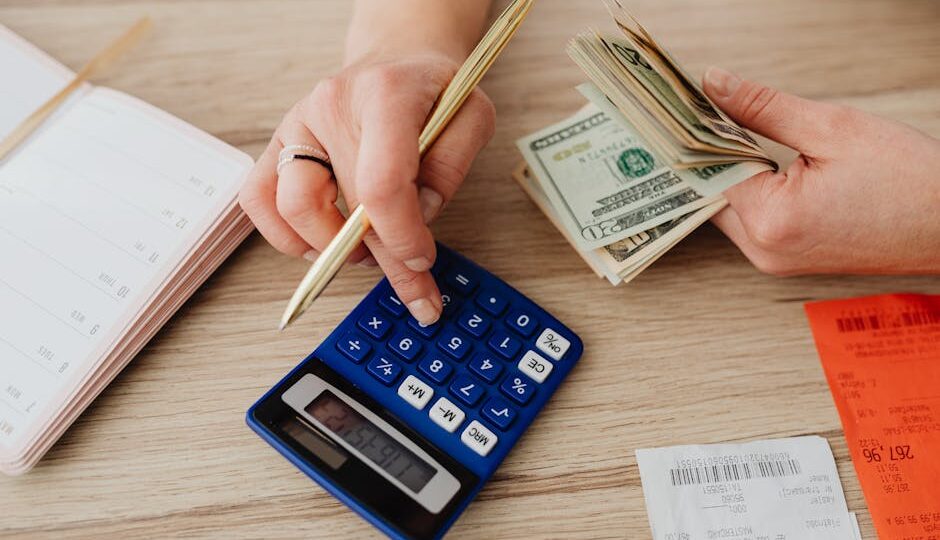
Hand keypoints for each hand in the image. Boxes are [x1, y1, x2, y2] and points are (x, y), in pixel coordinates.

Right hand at [239, 53, 495, 323]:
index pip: (382, 182)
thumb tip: (418, 218)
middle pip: (346, 206)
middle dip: (385, 260)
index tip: (422, 261)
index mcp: (385, 95)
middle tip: (415, 289)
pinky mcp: (279, 143)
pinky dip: (286, 235)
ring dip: (331, 248)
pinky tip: (323, 244)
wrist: (398, 59)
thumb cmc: (434, 91)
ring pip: (292, 208)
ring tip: (368, 252)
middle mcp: (331, 106)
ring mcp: (298, 124)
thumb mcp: (471, 116)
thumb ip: (452, 166)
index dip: (402, 236)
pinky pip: (258, 200)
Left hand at [702, 67, 939, 275]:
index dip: (701, 133)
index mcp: (770, 222)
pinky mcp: (786, 260)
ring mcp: (774, 260)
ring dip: (733, 170)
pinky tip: (762, 161)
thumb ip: (763, 107)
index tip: (693, 104)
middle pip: (712, 193)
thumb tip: (714, 85)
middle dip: (712, 152)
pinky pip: (751, 220)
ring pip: (729, 206)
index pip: (709, 170)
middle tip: (710, 111)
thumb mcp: (832, 127)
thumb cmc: (908, 179)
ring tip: (740, 131)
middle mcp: (764, 251)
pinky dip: (752, 190)